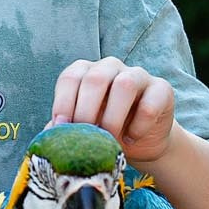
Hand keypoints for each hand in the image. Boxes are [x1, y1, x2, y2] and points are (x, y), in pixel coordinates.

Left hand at [51, 56, 175, 164]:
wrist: (142, 141)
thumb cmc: (106, 132)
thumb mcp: (83, 131)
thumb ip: (65, 130)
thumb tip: (47, 139)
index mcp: (86, 72)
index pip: (70, 77)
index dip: (63, 102)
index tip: (62, 127)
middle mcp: (111, 67)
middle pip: (95, 78)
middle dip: (86, 110)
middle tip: (86, 136)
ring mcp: (138, 75)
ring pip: (125, 85)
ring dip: (113, 117)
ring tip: (110, 139)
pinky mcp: (161, 89)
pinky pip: (150, 103)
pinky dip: (139, 124)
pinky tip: (132, 138)